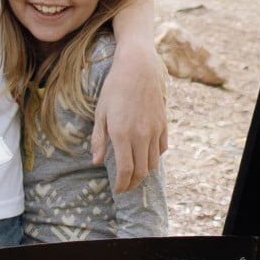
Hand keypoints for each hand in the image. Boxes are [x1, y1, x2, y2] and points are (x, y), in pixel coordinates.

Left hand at [91, 40, 168, 192]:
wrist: (137, 68)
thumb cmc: (114, 89)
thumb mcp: (100, 113)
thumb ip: (99, 139)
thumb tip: (96, 161)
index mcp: (122, 134)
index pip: (125, 170)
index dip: (122, 184)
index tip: (117, 190)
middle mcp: (141, 136)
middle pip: (141, 171)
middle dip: (133, 183)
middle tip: (125, 187)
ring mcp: (154, 131)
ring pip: (153, 163)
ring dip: (144, 173)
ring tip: (134, 175)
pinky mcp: (163, 124)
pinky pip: (161, 149)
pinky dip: (154, 158)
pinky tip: (146, 157)